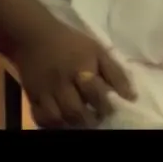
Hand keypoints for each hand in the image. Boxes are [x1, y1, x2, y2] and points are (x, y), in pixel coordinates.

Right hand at [8, 23, 136, 129]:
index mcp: (81, 69)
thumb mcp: (99, 51)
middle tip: (98, 120)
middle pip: (74, 110)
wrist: (36, 38)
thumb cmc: (73, 44)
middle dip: (89, 120)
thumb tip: (131, 97)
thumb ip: (115, 74)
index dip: (107, 106)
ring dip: (71, 124)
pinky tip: (64, 122)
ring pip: (56, 118)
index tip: (115, 111)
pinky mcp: (31, 97)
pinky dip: (52, 124)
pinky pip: (40, 118)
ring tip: (83, 122)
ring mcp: (44, 92)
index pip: (96, 93)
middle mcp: (61, 83)